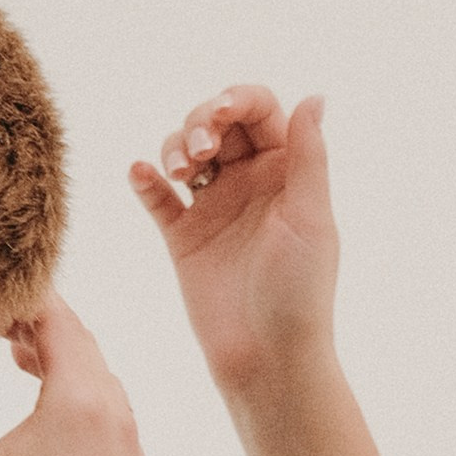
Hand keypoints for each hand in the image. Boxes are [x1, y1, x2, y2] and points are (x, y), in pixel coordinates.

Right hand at [0, 298, 156, 455]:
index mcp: (78, 398)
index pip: (55, 316)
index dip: (21, 295)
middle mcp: (113, 413)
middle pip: (80, 342)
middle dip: (38, 324)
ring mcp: (131, 448)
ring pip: (98, 381)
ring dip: (62, 363)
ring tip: (23, 364)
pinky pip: (111, 419)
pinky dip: (81, 402)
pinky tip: (54, 431)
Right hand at [130, 86, 338, 402]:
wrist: (267, 359)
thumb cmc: (300, 293)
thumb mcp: (310, 217)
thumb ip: (309, 156)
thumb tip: (314, 96)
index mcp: (285, 172)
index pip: (258, 111)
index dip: (237, 100)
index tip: (221, 114)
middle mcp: (249, 183)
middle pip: (215, 122)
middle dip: (200, 122)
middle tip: (200, 154)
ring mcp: (214, 209)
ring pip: (182, 152)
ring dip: (173, 147)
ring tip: (179, 173)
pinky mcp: (184, 238)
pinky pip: (156, 197)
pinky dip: (145, 179)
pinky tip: (141, 174)